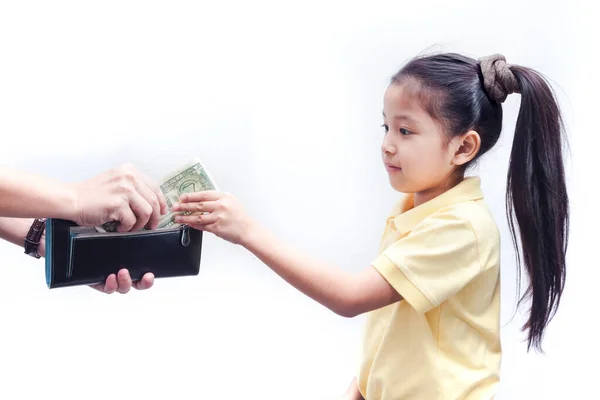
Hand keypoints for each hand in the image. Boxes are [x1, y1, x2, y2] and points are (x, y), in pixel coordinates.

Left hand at [38, 232, 154, 293]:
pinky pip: (104, 288)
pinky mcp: (91, 279)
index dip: (149, 276)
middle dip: (143, 283)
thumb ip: (127, 227)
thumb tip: (146, 225)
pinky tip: (110, 277)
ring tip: (123, 272)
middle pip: (136, 282)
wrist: (57, 233)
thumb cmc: (84, 228)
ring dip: (126, 283)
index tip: (152, 272)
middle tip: (145, 276)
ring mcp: (105, 274)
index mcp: (125, 257)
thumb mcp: (110, 226)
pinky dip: (110, 286)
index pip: (142, 270)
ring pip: (122, 287)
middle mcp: (117, 267)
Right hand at [71, 163, 166, 231]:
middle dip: (154, 217)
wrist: (72, 199)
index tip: (162, 211)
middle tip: (150, 226)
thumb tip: (154, 203)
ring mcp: (124, 190)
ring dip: (140, 223)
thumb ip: (134, 187)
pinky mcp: (117, 204)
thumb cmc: (92, 194)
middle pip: (154, 201)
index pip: (155, 187)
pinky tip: (119, 227)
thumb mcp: (116, 182)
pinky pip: (132, 221)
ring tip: (131, 226)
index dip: (161, 202)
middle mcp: (129, 178)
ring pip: (147, 212)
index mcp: (130, 171)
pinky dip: (127, 228)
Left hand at [171, 191, 254, 244]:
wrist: (248, 230)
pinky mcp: (217, 228)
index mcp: (224, 197)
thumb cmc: (239, 216)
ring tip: (177, 217)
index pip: (203, 194)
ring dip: (185, 217)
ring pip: (198, 217)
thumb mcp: (231, 201)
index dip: (190, 196)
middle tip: (175, 207)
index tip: (181, 197)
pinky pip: (202, 226)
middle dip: (184, 206)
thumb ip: (217, 199)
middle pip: (198, 205)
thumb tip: (199, 198)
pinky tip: (187, 223)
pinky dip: (193, 224)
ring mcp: (219, 218)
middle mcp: (221, 206)